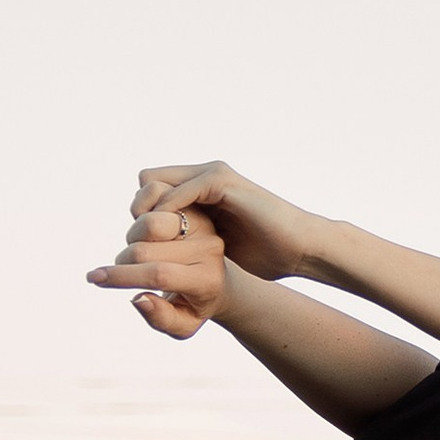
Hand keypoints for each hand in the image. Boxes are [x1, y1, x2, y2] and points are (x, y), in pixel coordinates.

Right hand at [87, 205, 228, 337]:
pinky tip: (144, 229)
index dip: (122, 276)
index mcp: (207, 280)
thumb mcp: (183, 324)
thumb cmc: (194, 304)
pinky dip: (139, 208)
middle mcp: (208, 249)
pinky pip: (154, 193)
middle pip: (145, 249)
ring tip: (142, 250)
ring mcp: (201, 223)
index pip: (158, 275)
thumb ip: (161, 318)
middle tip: (127, 269)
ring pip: (148, 221)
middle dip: (123, 261)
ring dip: (132, 237)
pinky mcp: (192, 204)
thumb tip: (138, 299)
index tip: (94, 278)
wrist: (219, 278)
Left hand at [130, 160, 335, 284]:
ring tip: (154, 242)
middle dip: (140, 211)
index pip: (150, 190)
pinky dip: (169, 213)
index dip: (142, 216)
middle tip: (144, 242)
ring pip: (155, 182)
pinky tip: (173, 238)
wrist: (299, 249)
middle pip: (146, 181)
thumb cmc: (264, 255)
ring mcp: (212, 176)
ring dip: (149, 213)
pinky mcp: (222, 181)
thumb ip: (190, 246)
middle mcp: (202, 177)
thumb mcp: (216, 250)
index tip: (145, 245)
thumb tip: (161, 263)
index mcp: (200, 192)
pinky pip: (179, 191)